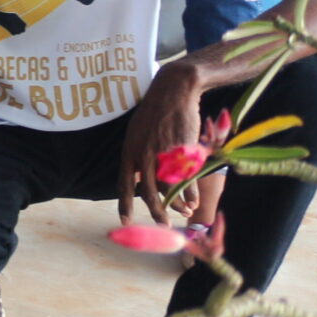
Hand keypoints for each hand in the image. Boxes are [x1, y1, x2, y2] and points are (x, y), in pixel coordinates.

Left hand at [119, 61, 205, 224]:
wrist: (173, 92)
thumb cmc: (154, 112)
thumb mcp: (136, 133)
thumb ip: (136, 155)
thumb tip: (139, 177)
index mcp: (129, 151)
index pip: (124, 184)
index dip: (124, 204)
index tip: (125, 222)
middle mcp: (144, 155)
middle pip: (149, 192)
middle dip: (156, 212)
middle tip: (163, 224)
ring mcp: (164, 154)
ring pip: (170, 188)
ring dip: (177, 204)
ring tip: (184, 212)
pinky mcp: (183, 151)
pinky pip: (186, 178)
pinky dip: (190, 192)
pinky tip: (193, 200)